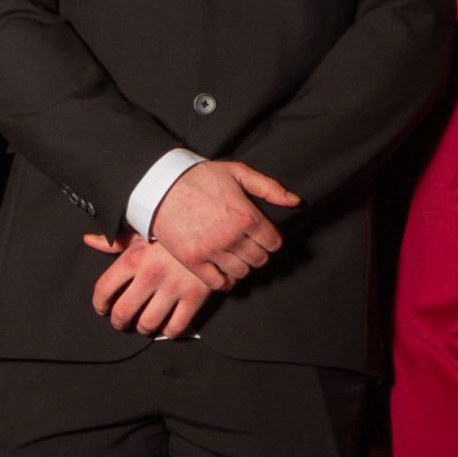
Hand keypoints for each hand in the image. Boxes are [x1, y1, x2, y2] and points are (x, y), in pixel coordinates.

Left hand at [91, 234, 215, 337]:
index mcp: (134, 258)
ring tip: (143, 324)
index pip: (104, 289)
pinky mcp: (195, 297)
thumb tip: (89, 240)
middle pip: (123, 312)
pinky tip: (167, 324)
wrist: (212, 228)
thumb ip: (115, 241)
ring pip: (148, 323)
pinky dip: (169, 331)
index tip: (102, 307)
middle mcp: (151, 275)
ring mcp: (174, 287)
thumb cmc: (172, 231)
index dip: (99, 303)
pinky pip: (176, 326)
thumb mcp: (142, 230)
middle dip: (118, 322)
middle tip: (121, 321)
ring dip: (142, 328)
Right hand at [147, 159, 299, 274]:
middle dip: (258, 254)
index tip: (264, 238)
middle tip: (250, 248)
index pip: (273, 243)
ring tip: (236, 258)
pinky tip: (224, 273)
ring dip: (242, 267)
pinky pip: (217, 283)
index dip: (271, 241)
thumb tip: (296, 202)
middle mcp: (232, 237)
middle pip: (259, 260)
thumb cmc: (200, 177)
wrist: (161, 185)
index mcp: (246, 216)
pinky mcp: (193, 261)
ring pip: (241, 273)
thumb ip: (269, 188)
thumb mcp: (238, 172)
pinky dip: (225, 282)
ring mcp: (211, 251)